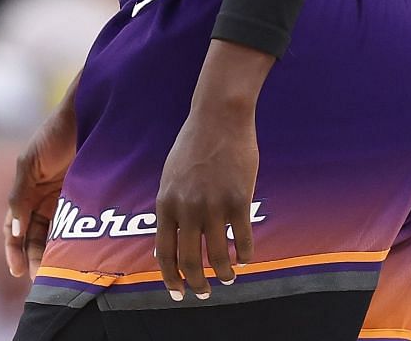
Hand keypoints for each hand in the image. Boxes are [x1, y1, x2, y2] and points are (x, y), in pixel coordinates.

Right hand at [6, 78, 77, 279]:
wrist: (90, 114)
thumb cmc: (55, 134)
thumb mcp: (29, 164)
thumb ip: (20, 197)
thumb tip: (12, 232)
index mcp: (27, 192)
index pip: (15, 229)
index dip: (14, 250)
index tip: (18, 272)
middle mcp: (45, 199)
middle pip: (36, 237)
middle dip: (36, 258)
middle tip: (42, 279)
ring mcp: (67, 200)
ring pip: (57, 236)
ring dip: (54, 255)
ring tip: (59, 274)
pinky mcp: (89, 199)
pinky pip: (78, 226)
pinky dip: (74, 242)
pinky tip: (76, 256)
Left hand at [154, 40, 269, 300]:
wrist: (218, 118)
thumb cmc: (193, 145)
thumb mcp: (170, 177)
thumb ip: (170, 207)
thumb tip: (171, 241)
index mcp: (166, 203)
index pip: (164, 252)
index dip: (171, 277)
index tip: (178, 293)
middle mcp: (187, 208)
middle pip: (190, 260)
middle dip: (197, 283)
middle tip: (204, 293)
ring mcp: (213, 205)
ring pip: (218, 255)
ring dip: (224, 272)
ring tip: (228, 277)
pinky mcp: (239, 200)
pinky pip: (242, 238)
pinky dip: (245, 254)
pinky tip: (245, 258)